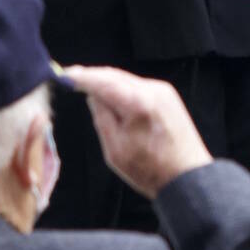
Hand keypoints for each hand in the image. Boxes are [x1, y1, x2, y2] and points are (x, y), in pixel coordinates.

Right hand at [64, 66, 212, 199]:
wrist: (186, 175)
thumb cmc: (148, 168)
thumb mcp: (114, 149)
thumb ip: (102, 117)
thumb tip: (92, 95)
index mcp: (138, 103)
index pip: (104, 81)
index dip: (82, 77)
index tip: (63, 75)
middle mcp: (153, 90)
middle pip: (115, 75)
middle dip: (92, 76)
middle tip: (70, 78)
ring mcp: (163, 91)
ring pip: (126, 79)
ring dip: (107, 82)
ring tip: (85, 86)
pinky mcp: (168, 96)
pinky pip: (138, 86)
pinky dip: (121, 88)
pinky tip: (110, 95)